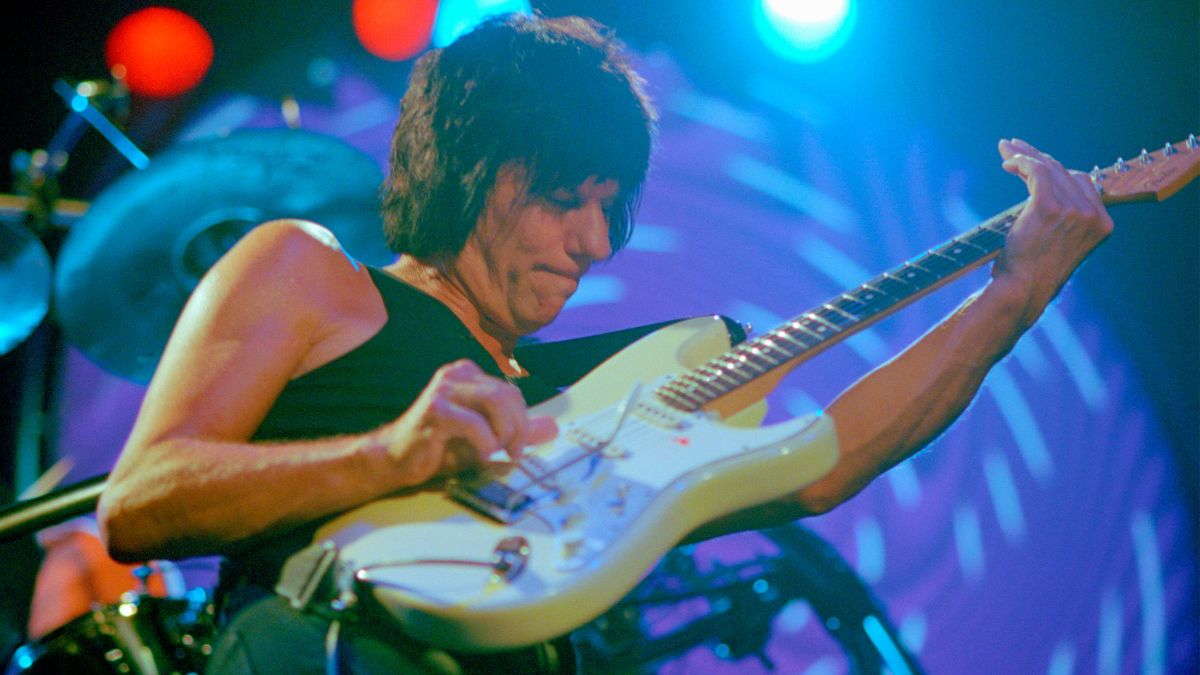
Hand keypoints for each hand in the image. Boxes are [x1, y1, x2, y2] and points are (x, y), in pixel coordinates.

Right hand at [380, 359, 557, 486]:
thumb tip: (554, 427)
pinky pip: (475, 424)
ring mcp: (444, 390)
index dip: (523, 421)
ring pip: (496, 402)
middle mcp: (456, 375)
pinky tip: (477, 455)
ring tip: (495, 452)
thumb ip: (517, 430)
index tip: (518, 447)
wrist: (394, 460)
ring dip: (504, 433)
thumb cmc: (439, 448)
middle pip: (508, 395)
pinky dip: (484, 443)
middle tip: (513, 453)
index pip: (511, 391)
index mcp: (468, 375)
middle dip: (518, 428)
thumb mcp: (486, 438)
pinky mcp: (435, 411)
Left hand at [993, 138, 1113, 323]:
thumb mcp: (1059, 244)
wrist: (1022, 292)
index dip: (1057, 170)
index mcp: (1102, 224)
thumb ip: (1065, 220)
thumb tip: (1046, 191)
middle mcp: (1092, 215)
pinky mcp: (1049, 207)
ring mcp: (1073, 210)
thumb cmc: (1032, 273)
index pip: (1081, 183)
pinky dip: (1022, 162)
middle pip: (1065, 172)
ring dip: (1025, 155)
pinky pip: (1037, 172)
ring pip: (1049, 168)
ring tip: (1006, 150)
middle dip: (1039, 157)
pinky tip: (1008, 162)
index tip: (1035, 162)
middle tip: (1015, 147)